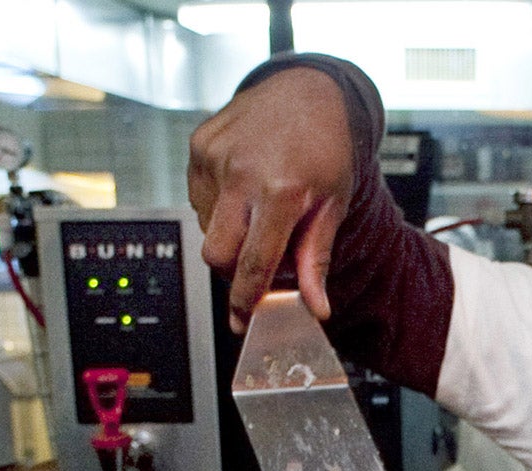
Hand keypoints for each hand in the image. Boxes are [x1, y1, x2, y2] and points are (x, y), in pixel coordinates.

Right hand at [187, 66, 356, 331]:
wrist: (307, 89)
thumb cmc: (326, 145)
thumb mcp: (333, 204)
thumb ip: (317, 259)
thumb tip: (316, 306)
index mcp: (281, 190)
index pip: (253, 263)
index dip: (246, 300)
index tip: (243, 320)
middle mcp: (242, 173)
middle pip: (217, 254)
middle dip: (234, 272)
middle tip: (258, 264)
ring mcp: (215, 157)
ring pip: (206, 228)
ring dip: (230, 235)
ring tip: (260, 211)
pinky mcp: (198, 146)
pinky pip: (198, 199)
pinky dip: (219, 207)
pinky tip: (244, 189)